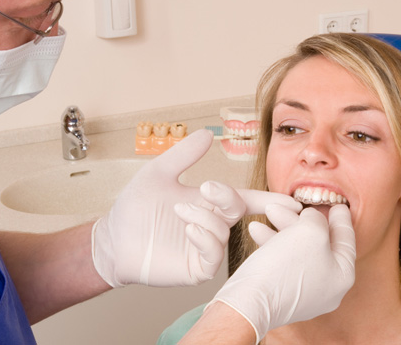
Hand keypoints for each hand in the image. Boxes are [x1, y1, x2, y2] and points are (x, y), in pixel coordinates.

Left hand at [91, 129, 300, 287]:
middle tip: (208, 189)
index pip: (244, 200)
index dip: (267, 200)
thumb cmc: (135, 207)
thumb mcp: (158, 173)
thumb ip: (183, 155)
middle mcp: (212, 224)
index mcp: (209, 203)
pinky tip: (190, 229)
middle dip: (228, 198)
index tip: (288, 200)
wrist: (113, 238)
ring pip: (225, 233)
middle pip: (237, 211)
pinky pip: (213, 256)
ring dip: (208, 218)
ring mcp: (204, 247)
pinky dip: (206, 239)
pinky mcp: (195, 268)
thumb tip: (207, 133)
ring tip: (182, 212)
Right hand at [209, 204, 355, 342]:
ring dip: (283, 228)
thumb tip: (312, 218)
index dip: (341, 218)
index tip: (339, 205)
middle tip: (293, 203)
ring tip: (269, 211)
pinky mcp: (282, 295)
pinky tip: (257, 229)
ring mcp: (304, 294)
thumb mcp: (310, 231)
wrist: (250, 302)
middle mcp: (327, 288)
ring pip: (298, 250)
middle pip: (319, 243)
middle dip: (302, 220)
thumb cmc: (285, 267)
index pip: (346, 240)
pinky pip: (282, 262)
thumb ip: (318, 219)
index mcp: (342, 276)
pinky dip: (272, 244)